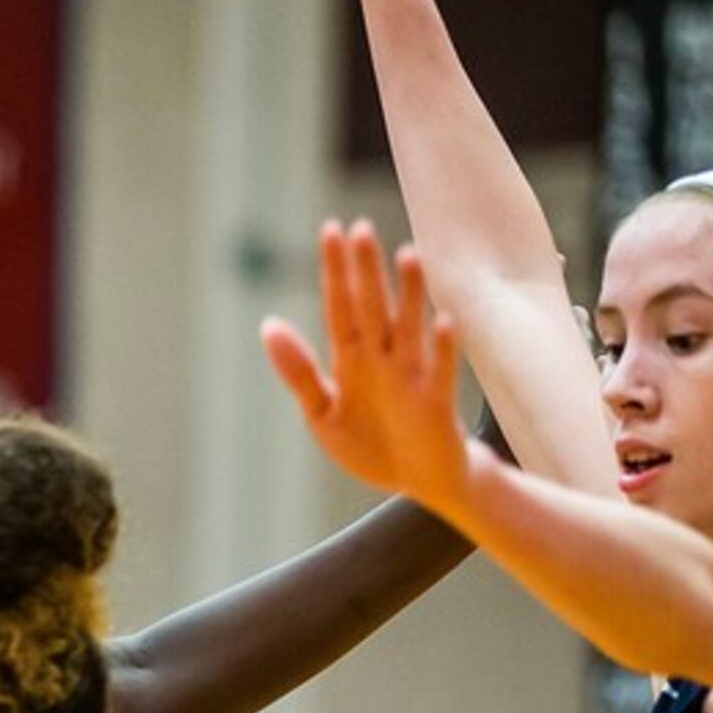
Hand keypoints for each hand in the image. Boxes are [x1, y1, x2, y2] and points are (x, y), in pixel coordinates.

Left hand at [264, 221, 479, 514]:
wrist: (422, 483)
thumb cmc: (374, 445)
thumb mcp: (322, 413)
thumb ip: (298, 371)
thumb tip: (268, 324)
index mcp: (353, 360)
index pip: (340, 307)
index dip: (335, 272)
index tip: (329, 230)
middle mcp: (384, 360)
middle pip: (372, 308)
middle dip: (365, 271)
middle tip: (359, 229)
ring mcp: (412, 378)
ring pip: (409, 328)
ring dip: (409, 294)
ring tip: (407, 255)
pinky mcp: (436, 405)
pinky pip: (441, 373)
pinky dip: (444, 350)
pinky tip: (444, 322)